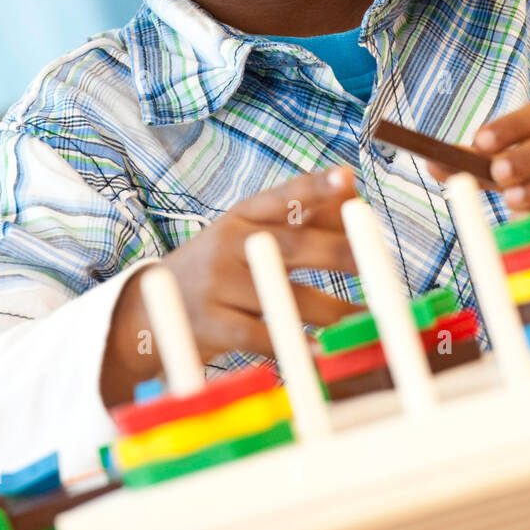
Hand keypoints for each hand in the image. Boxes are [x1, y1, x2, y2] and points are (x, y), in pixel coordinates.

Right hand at [101, 165, 359, 404]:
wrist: (150, 311)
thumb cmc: (221, 267)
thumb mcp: (249, 234)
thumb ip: (299, 217)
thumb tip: (353, 196)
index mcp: (243, 215)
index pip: (283, 196)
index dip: (315, 187)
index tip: (346, 177)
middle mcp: (229, 243)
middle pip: (290, 245)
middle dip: (338, 253)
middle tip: (378, 265)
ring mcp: (217, 284)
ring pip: (284, 297)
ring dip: (332, 311)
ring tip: (367, 320)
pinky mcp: (212, 325)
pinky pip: (260, 337)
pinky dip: (293, 345)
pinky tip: (320, 352)